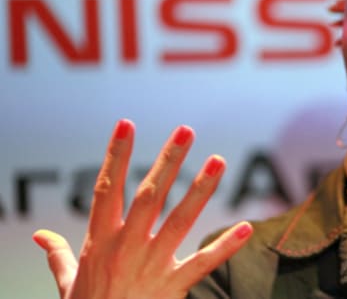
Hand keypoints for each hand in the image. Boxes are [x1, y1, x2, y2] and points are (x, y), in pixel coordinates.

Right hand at [32, 119, 252, 298]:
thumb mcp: (68, 283)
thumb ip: (58, 255)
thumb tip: (40, 238)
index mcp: (101, 241)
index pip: (107, 188)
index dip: (115, 155)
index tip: (125, 124)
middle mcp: (128, 246)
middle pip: (150, 194)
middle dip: (169, 160)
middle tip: (186, 131)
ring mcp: (153, 264)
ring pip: (180, 219)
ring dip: (201, 189)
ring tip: (218, 161)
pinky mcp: (173, 286)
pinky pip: (203, 263)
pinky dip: (225, 247)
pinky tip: (244, 229)